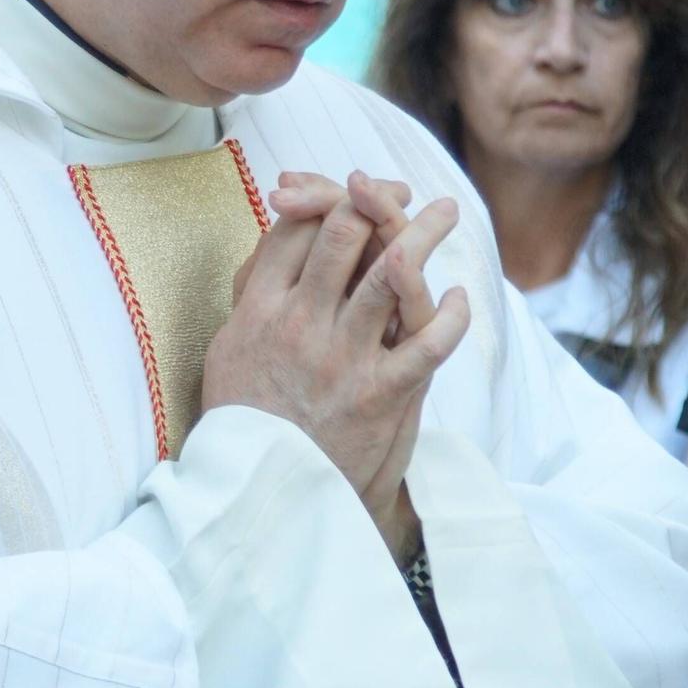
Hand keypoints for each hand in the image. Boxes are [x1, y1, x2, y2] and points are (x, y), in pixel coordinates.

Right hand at [205, 171, 469, 557]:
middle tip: (402, 188)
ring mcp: (341, 357)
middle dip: (377, 199)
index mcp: (257, 311)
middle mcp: (298, 324)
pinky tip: (460, 300)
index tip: (354, 190)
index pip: (297, 229)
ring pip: (391, 271)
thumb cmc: (249, 425)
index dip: (330, 197)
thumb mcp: (228, 353)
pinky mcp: (379, 393)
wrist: (268, 498)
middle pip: (342, 232)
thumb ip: (252, 300)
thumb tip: (275, 248)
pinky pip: (429, 341)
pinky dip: (451, 316)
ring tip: (446, 212)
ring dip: (425, 232)